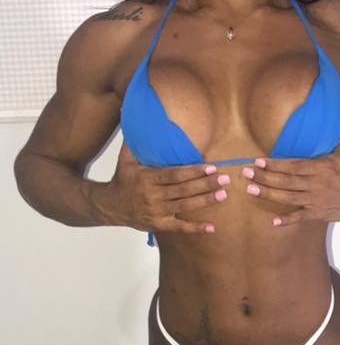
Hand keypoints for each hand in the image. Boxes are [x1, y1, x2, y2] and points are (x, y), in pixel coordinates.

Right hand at [100, 142, 227, 233]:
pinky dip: (195, 228)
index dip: (193, 172)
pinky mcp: (159, 225)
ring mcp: (157, 212)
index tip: (210, 167)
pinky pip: (180, 227)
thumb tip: (137, 116)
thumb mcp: (125, 159)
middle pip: (184, 190)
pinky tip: (212, 227)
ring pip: (185, 206)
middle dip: (206, 184)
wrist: (110, 206)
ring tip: (224, 194)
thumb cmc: (123, 179)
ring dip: (206, 201)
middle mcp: (152, 196)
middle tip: (225, 179)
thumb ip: (135, 142)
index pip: (174, 175)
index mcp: (147, 178)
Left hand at [242, 97, 339, 228]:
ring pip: (289, 198)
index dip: (274, 164)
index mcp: (321, 167)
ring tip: (251, 190)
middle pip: (286, 181)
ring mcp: (317, 200)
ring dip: (269, 194)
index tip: (257, 162)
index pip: (293, 165)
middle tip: (245, 174)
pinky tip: (274, 221)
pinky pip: (301, 217)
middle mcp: (316, 184)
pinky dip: (288, 220)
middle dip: (264, 177)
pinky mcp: (320, 213)